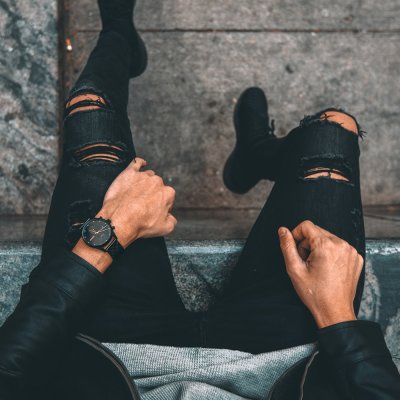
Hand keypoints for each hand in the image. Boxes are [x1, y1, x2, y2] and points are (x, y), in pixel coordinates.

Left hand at [73, 158, 176, 272]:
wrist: (120, 220)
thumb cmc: (142, 224)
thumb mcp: (165, 228)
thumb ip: (172, 220)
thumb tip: (171, 217)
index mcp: (168, 193)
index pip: (167, 198)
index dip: (160, 206)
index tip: (153, 212)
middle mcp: (158, 182)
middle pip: (157, 187)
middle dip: (152, 194)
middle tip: (143, 205)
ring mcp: (143, 176)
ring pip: (148, 177)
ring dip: (145, 183)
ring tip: (137, 194)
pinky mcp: (129, 173)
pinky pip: (136, 163)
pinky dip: (140, 163)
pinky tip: (142, 164)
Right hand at [278, 220, 363, 328]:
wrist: (334, 312)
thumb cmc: (315, 294)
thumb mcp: (294, 269)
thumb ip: (287, 246)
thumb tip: (283, 230)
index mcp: (326, 245)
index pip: (306, 225)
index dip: (296, 235)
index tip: (295, 249)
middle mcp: (341, 245)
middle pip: (317, 231)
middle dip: (307, 243)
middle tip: (305, 262)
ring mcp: (351, 251)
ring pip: (328, 238)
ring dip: (319, 248)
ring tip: (316, 266)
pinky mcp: (356, 258)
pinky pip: (339, 247)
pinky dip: (331, 253)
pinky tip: (327, 268)